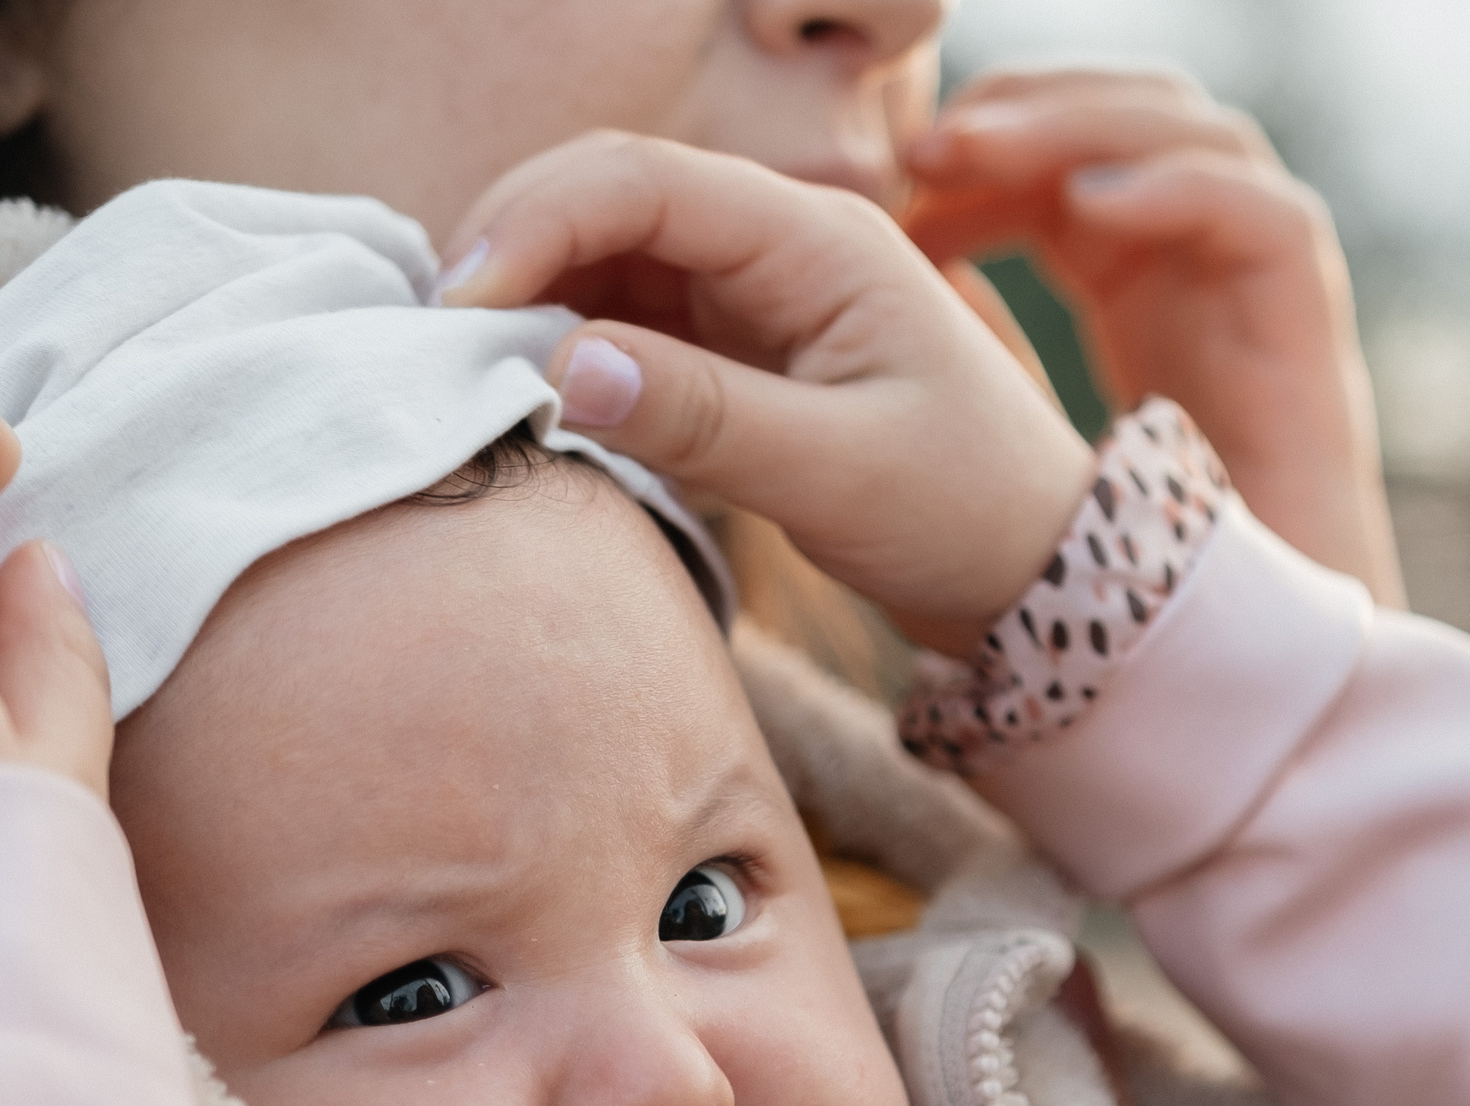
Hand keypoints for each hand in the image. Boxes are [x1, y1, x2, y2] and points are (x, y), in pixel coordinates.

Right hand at [437, 131, 1097, 658]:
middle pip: (607, 193)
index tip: (461, 308)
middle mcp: (778, 241)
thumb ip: (704, 418)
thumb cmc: (964, 508)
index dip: (534, 223)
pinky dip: (564, 344)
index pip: (643, 179)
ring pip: (605, 254)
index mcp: (818, 239)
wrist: (1034, 562)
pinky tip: (527, 395)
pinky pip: (624, 317)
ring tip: (467, 374)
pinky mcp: (733, 343)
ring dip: (529, 297)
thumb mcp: (839, 472)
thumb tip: (561, 369)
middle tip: (436, 339)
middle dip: (510, 246)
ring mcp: (752, 288)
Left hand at [904, 69, 1403, 606]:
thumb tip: (885, 274)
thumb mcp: (1010, 421)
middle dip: (1026, 108)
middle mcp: (1190, 245)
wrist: (1231, 631)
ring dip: (1081, 127)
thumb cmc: (1113, 541)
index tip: (901, 172)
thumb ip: (969, 336)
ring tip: (983, 153)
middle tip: (929, 143)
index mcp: (1116, 257)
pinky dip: (1179, 191)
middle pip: (1119, 112)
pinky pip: (1262, 214)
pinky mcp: (1304, 313)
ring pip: (1189, 132)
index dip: (985, 137)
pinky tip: (1092, 210)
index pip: (1054, 145)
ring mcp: (1251, 269)